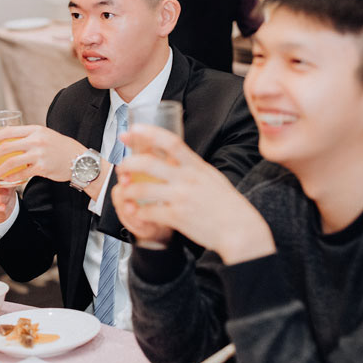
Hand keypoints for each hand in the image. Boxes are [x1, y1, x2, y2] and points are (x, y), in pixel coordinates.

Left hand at [0, 125, 85, 184]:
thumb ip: (30, 136)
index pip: (10, 131)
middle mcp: (36, 140)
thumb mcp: (46, 135)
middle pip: (7, 147)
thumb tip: (12, 138)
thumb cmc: (60, 147)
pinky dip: (12, 178)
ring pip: (12, 162)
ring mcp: (39, 154)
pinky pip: (22, 174)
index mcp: (35, 130)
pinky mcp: (42, 168)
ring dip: (0, 169)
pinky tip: (7, 181)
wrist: (79, 159)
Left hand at [112, 125, 275, 263]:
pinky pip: (149, 212)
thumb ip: (193, 167)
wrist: (241, 231)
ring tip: (124, 191)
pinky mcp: (177, 217)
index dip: (149, 133)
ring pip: (142, 188)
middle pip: (149, 163)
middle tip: (122, 166)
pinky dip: (138, 212)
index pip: (171, 142)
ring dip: (128, 190)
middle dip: (129, 162)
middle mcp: (188, 179)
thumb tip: (176, 156)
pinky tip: (135, 212)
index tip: (132, 130)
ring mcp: (181, 198)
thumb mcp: (212, 177)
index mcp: (197, 167)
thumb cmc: (228, 205)